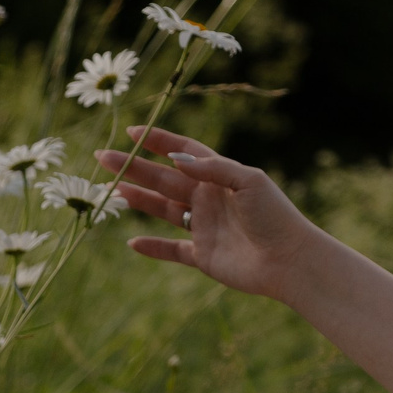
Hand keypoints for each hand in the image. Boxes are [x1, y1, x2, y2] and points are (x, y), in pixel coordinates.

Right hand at [98, 127, 319, 300]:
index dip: (158, 141)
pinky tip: (132, 242)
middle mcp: (209, 199)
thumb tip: (176, 158)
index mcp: (220, 177)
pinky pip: (171, 250)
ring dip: (137, 199)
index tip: (132, 132)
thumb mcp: (249, 181)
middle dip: (134, 167)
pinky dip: (153, 247)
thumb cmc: (275, 216)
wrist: (290, 261)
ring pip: (163, 210)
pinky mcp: (203, 256)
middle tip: (102, 157)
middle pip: (164, 179)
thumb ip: (213, 168)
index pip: (183, 152)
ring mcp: (204, 228)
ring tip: (110, 190)